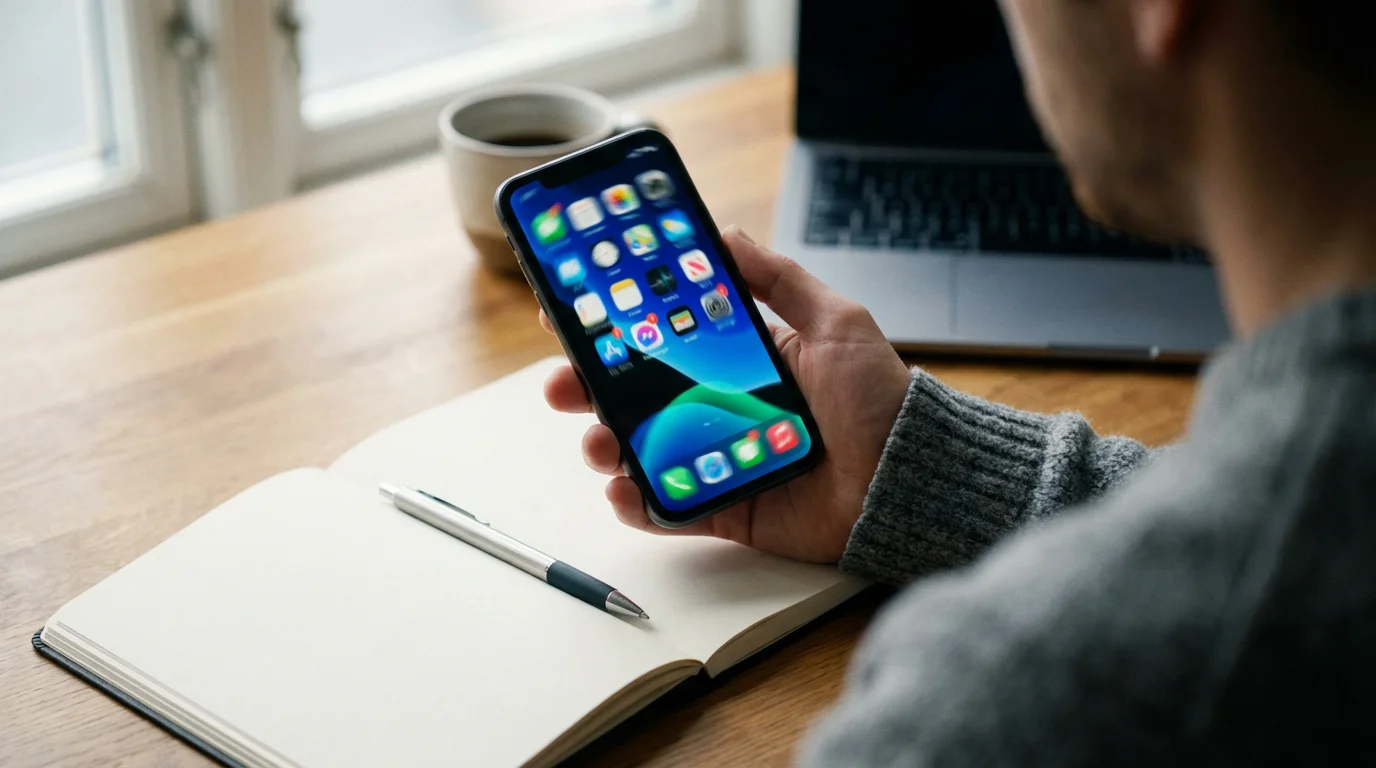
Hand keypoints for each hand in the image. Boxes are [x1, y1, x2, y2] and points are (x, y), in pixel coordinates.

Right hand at [541, 227, 910, 562]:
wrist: (908, 479)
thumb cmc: (879, 399)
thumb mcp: (835, 321)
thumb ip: (778, 279)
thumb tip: (724, 233)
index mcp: (737, 359)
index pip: (662, 335)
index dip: (615, 323)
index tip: (573, 307)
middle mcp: (717, 406)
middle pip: (633, 393)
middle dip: (585, 384)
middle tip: (561, 380)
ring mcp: (714, 458)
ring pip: (638, 449)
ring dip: (602, 443)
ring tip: (598, 441)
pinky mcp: (722, 507)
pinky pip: (666, 506)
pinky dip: (635, 501)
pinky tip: (622, 487)